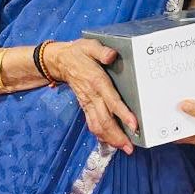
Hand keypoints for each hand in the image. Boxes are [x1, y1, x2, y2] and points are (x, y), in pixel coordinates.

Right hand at [44, 40, 137, 154]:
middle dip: (118, 135)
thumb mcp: (90, 45)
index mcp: (97, 81)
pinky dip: (100, 135)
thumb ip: (101, 51)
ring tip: (123, 148)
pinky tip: (110, 142)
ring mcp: (87, 102)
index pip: (112, 101)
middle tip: (130, 147)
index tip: (134, 125)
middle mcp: (92, 95)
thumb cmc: (79, 52)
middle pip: (105, 120)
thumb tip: (112, 55)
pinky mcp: (84, 106)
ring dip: (110, 139)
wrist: (60, 61)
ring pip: (98, 125)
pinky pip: (91, 123)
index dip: (123, 114)